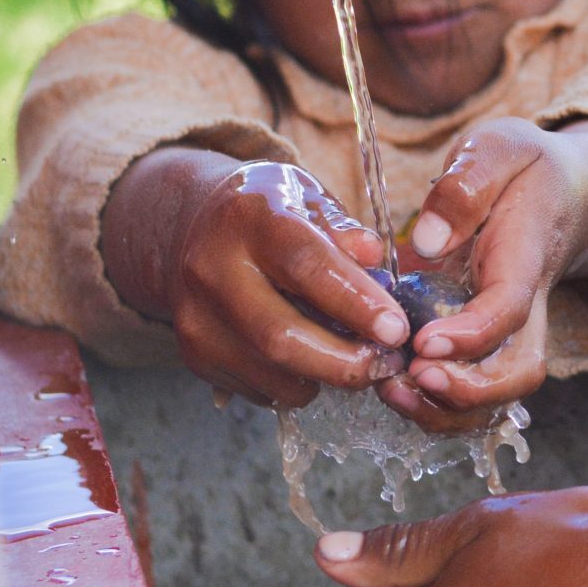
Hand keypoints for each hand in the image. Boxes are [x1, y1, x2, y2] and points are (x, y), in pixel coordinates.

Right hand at [149, 156, 408, 405]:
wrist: (191, 224)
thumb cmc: (268, 210)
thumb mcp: (308, 197)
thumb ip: (344, 229)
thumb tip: (374, 260)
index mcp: (250, 217)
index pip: (306, 265)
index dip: (355, 302)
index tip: (395, 330)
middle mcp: (212, 268)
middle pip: (280, 337)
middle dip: (344, 362)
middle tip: (387, 363)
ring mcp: (195, 316)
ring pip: (271, 374)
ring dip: (325, 378)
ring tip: (357, 360)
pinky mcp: (194, 353)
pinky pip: (258, 389)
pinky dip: (297, 385)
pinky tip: (313, 359)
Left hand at [378, 117, 587, 432]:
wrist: (562, 190)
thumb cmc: (525, 168)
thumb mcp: (499, 148)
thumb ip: (466, 185)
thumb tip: (428, 241)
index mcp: (525, 256)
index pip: (509, 309)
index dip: (471, 335)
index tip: (425, 341)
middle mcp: (525, 306)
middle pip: (517, 372)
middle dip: (467, 392)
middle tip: (410, 379)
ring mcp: (511, 332)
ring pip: (498, 396)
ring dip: (446, 410)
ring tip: (391, 392)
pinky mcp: (489, 344)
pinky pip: (473, 393)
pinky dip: (437, 407)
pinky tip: (394, 390)